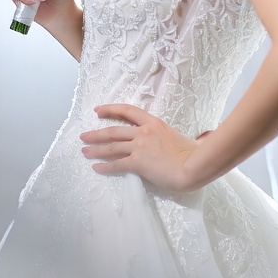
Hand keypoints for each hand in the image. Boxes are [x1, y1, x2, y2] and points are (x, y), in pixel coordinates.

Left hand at [80, 103, 201, 193]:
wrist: (193, 165)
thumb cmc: (192, 153)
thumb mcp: (178, 137)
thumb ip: (169, 136)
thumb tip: (170, 138)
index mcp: (154, 123)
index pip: (128, 111)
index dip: (111, 109)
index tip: (98, 110)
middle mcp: (144, 132)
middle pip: (114, 130)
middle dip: (96, 134)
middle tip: (84, 136)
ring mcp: (139, 146)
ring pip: (112, 147)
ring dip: (96, 150)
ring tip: (85, 152)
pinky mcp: (138, 162)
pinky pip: (117, 164)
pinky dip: (105, 166)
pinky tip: (96, 168)